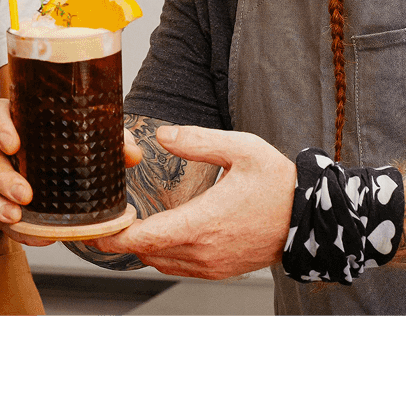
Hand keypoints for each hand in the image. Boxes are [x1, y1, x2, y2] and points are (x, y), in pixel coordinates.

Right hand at [0, 98, 143, 246]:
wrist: (38, 161)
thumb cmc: (60, 141)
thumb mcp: (82, 133)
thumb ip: (108, 138)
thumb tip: (131, 154)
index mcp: (14, 119)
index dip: (0, 128)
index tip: (14, 144)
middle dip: (3, 178)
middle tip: (24, 194)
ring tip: (16, 218)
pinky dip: (14, 229)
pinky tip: (35, 236)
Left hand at [88, 125, 295, 279]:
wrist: (312, 219)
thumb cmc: (279, 185)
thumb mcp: (241, 149)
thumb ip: (198, 141)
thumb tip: (162, 134)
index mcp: (203, 223)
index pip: (144, 238)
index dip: (113, 236)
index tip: (93, 228)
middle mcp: (203, 251)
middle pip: (145, 251)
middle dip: (122, 236)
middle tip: (106, 216)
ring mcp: (211, 265)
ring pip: (159, 261)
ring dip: (143, 244)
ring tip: (132, 221)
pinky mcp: (218, 270)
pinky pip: (178, 267)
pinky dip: (162, 253)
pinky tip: (163, 233)